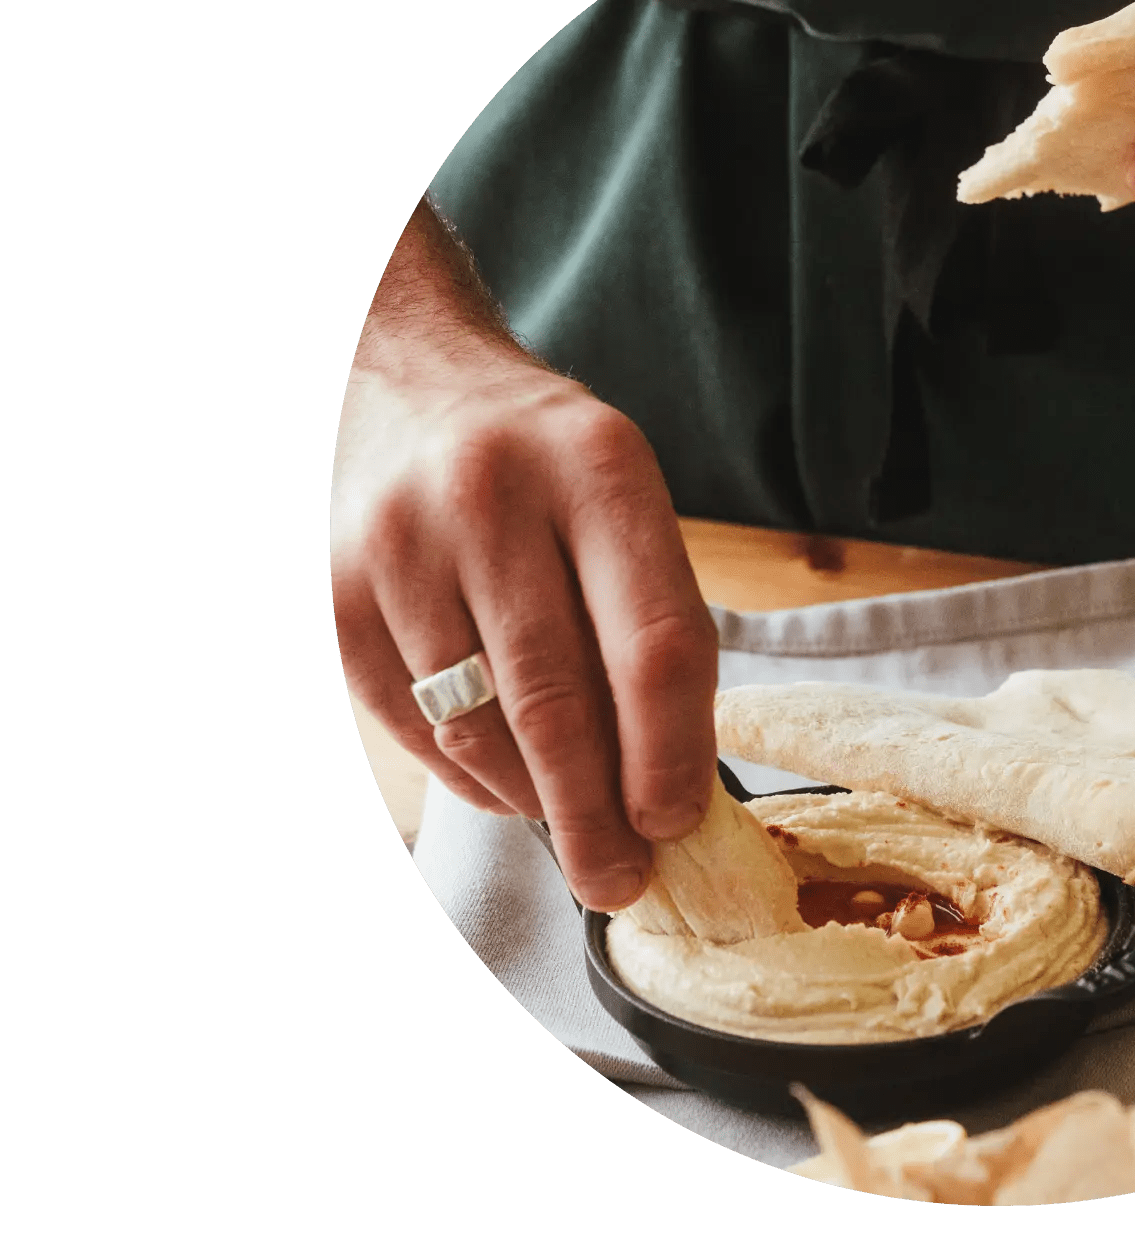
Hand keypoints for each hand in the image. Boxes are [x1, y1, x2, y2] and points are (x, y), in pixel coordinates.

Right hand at [332, 202, 717, 908]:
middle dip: (595, 814)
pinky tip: (504, 787)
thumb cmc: (545, 464)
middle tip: (620, 879)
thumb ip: (653, 624)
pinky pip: (410, 724)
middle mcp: (493, 497)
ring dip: (531, 802)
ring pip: (477, 726)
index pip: (654, 642)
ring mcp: (400, 543)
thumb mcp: (624, 503)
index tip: (675, 823)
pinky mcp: (334, 590)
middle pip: (557, 701)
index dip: (670, 753)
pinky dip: (466, 775)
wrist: (409, 379)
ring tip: (569, 831)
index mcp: (599, 468)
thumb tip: (667, 786)